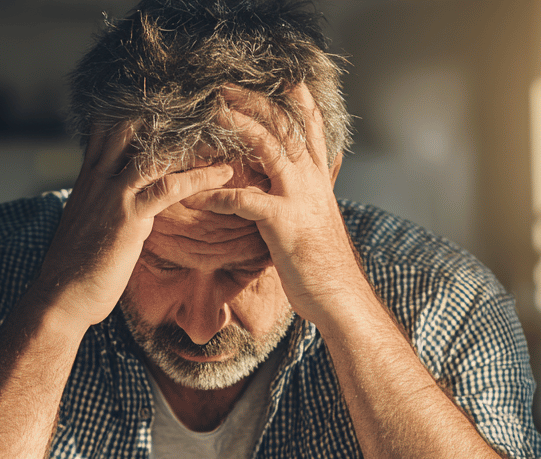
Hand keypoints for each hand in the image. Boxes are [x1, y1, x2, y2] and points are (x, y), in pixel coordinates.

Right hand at [34, 123, 234, 330]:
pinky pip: (169, 186)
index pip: (107, 128)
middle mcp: (98, 177)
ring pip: (154, 152)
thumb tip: (118, 203)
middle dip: (165, 118)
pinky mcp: (129, 216)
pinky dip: (200, 177)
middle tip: (202, 113)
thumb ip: (101, 204)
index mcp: (88, 177)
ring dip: (193, 145)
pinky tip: (224, 175)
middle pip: (130, 127)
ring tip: (222, 140)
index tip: (165, 106)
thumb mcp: (84, 224)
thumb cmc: (74, 268)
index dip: (135, 113)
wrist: (61, 295)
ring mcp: (113, 194)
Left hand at [180, 86, 366, 316]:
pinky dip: (221, 196)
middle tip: (228, 88)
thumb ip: (308, 199)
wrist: (339, 296)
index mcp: (318, 180)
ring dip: (240, 126)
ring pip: (270, 148)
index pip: (311, 131)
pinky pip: (247, 201)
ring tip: (215, 113)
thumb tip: (301, 189)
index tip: (287, 80)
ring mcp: (298, 198)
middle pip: (286, 127)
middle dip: (257, 102)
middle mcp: (311, 181)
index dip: (300, 103)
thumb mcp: (318, 222)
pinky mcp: (282, 223)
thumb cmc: (323, 264)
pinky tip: (201, 196)